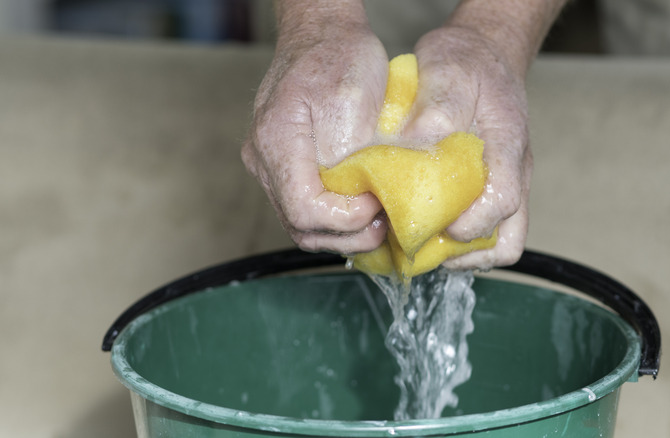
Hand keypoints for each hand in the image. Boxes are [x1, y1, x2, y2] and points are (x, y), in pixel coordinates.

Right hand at [242, 6, 388, 253]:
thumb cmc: (339, 58)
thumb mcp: (353, 100)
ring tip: (378, 220)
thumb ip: (348, 155)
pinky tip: (363, 212)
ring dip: (343, 233)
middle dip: (348, 235)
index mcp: (277, 140)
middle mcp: (262, 159)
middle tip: (385, 224)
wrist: (322, 35)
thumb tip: (355, 200)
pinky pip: (304, 209)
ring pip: (301, 225)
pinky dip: (335, 221)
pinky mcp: (282, 168)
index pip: (305, 208)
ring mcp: (269, 166)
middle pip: (300, 226)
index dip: (346, 218)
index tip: (377, 204)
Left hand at [403, 25, 533, 270]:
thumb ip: (437, 108)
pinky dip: (459, 240)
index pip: (503, 199)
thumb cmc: (466, 61)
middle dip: (466, 252)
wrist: (484, 53)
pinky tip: (428, 228)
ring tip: (425, 243)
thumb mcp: (448, 69)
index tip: (440, 224)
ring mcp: (505, 184)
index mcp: (507, 145)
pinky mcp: (489, 189)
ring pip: (499, 241)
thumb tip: (414, 147)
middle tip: (424, 244)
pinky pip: (486, 231)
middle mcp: (514, 173)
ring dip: (464, 252)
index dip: (473, 223)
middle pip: (508, 238)